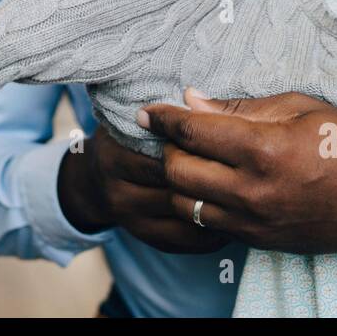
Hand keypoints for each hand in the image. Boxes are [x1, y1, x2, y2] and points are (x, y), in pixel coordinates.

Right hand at [58, 123, 230, 253]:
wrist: (91, 182)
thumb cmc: (124, 139)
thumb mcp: (134, 119)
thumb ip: (164, 113)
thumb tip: (195, 96)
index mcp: (115, 156)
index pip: (163, 154)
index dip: (197, 146)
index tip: (228, 139)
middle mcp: (118, 191)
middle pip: (175, 185)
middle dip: (211, 177)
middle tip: (245, 169)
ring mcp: (130, 219)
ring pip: (183, 214)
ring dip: (215, 206)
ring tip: (243, 195)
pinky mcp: (145, 237)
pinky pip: (184, 239)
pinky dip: (210, 230)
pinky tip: (231, 219)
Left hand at [137, 89, 336, 257]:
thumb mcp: (301, 108)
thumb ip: (240, 108)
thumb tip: (191, 100)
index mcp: (264, 148)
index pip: (191, 131)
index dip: (162, 117)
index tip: (146, 110)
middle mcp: (254, 190)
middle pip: (177, 171)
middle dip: (167, 148)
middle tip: (175, 132)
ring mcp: (256, 222)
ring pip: (186, 203)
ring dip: (179, 180)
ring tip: (191, 158)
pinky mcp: (261, 241)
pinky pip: (210, 224)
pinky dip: (200, 203)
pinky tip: (212, 184)